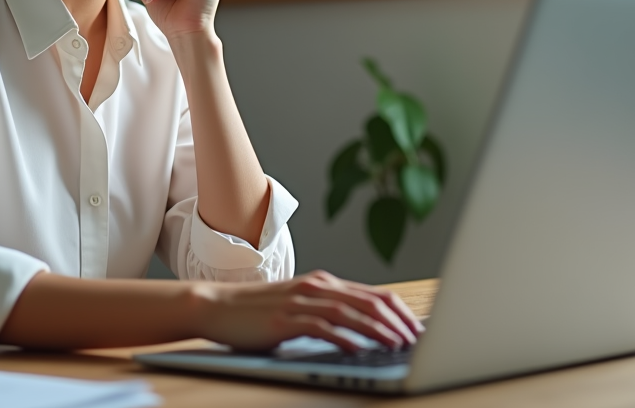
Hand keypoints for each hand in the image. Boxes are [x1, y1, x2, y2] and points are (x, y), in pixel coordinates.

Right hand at [194, 270, 425, 352]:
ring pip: (351, 313)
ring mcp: (301, 302)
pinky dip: (344, 339)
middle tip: (416, 340)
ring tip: (397, 345)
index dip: (400, 312)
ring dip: (378, 331)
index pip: (374, 295)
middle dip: (397, 322)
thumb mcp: (299, 306)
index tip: (417, 330)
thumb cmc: (257, 311)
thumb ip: (328, 311)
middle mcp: (317, 287)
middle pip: (369, 301)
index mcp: (324, 283)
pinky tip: (359, 350)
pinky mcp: (286, 319)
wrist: (216, 306)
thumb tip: (363, 330)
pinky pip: (322, 327)